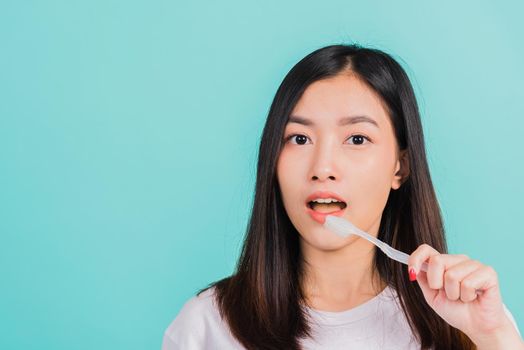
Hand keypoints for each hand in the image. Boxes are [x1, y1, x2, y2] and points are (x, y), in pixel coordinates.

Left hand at [408, 244, 522, 347]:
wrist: (477, 327)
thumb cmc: (456, 311)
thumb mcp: (432, 296)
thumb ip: (424, 280)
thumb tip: (413, 267)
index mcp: (445, 263)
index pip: (426, 250)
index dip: (416, 258)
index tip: (412, 273)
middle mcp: (459, 260)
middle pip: (437, 261)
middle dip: (437, 283)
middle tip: (448, 295)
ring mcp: (474, 264)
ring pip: (452, 275)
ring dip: (454, 293)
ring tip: (462, 298)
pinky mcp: (488, 273)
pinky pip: (468, 283)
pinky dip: (467, 296)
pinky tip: (473, 297)